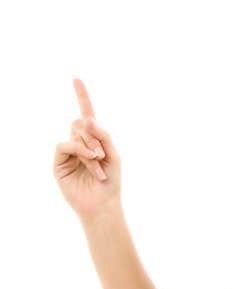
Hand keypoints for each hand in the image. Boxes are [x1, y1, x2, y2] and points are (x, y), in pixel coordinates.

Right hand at [53, 78, 121, 221]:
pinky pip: (65, 145)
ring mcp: (68, 152)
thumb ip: (103, 135)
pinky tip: (91, 162)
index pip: (86, 114)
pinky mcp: (59, 162)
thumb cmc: (111, 181)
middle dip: (95, 137)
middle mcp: (80, 143)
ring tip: (99, 164)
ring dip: (90, 148)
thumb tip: (86, 118)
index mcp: (94, 140)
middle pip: (82, 123)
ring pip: (75, 133)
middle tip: (102, 155)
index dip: (82, 97)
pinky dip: (80, 151)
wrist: (102, 203)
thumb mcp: (114, 155)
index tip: (76, 79)